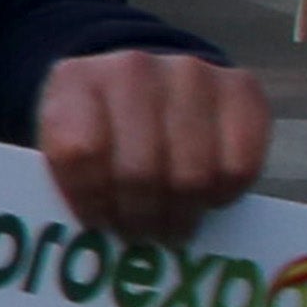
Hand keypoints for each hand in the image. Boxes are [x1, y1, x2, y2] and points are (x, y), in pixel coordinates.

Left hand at [38, 46, 272, 240]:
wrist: (151, 81)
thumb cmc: (101, 125)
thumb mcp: (64, 141)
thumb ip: (71, 178)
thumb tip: (92, 238)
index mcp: (76, 80)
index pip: (80, 153)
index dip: (91, 200)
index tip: (99, 222)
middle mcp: (134, 68)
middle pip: (139, 172)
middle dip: (140, 218)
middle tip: (142, 236)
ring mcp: (190, 73)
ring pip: (191, 175)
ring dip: (181, 214)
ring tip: (171, 226)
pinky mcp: (241, 87)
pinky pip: (240, 166)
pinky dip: (223, 194)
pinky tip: (206, 197)